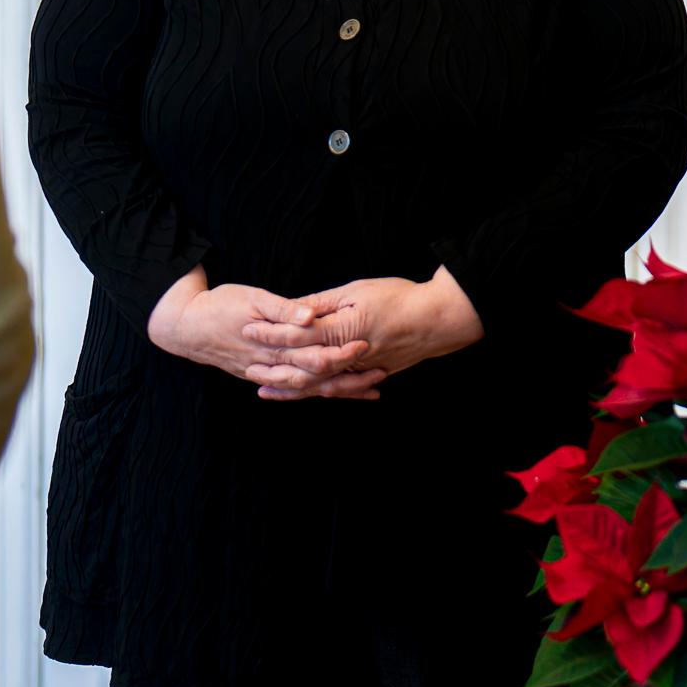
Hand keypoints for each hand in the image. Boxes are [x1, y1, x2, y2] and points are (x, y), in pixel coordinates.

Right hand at [149, 270, 372, 399]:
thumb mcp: (252, 297)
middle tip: (382, 373)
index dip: (341, 353)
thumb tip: (309, 314)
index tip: (367, 346)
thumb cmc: (221, 305)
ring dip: (340, 391)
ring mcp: (267, 374)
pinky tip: (339, 392)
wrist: (186, 326)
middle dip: (350, 379)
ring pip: (309, 388)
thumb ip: (282, 308)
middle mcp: (272, 366)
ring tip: (372, 390)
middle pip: (317, 379)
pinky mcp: (263, 376)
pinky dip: (318, 392)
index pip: (314, 355)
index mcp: (273, 345)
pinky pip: (296, 389)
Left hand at [247, 269, 484, 401]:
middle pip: (301, 366)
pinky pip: (340, 389)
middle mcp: (347, 356)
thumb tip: (295, 310)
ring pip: (318, 384)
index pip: (296, 334)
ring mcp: (359, 369)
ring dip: (291, 389)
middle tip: (247, 370)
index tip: (246, 329)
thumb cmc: (400, 297)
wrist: (440, 319)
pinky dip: (320, 393)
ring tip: (268, 391)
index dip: (270, 332)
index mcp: (341, 330)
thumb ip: (324, 303)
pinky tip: (307, 396)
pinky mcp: (371, 374)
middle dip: (273, 369)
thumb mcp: (357, 291)